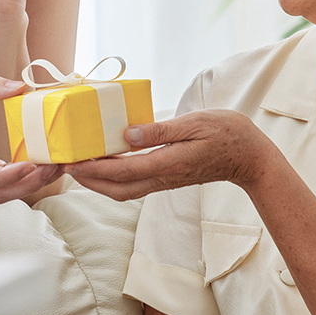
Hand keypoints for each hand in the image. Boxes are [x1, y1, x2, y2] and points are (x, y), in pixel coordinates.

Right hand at [0, 76, 62, 203]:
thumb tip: (21, 86)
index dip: (5, 176)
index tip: (28, 165)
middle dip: (27, 185)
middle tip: (53, 166)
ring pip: (2, 194)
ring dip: (30, 186)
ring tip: (54, 167)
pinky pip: (4, 185)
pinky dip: (25, 179)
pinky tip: (43, 165)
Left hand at [63, 110, 274, 200]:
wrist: (250, 157)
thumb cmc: (226, 134)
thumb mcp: (195, 123)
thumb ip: (161, 130)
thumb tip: (127, 134)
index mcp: (168, 163)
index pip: (123, 170)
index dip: (94, 168)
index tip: (72, 161)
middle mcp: (163, 177)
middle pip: (117, 189)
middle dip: (88, 181)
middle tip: (65, 166)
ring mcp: (165, 181)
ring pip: (124, 191)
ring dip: (98, 183)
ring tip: (79, 167)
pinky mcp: (167, 179)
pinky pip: (134, 185)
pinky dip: (114, 179)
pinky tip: (106, 165)